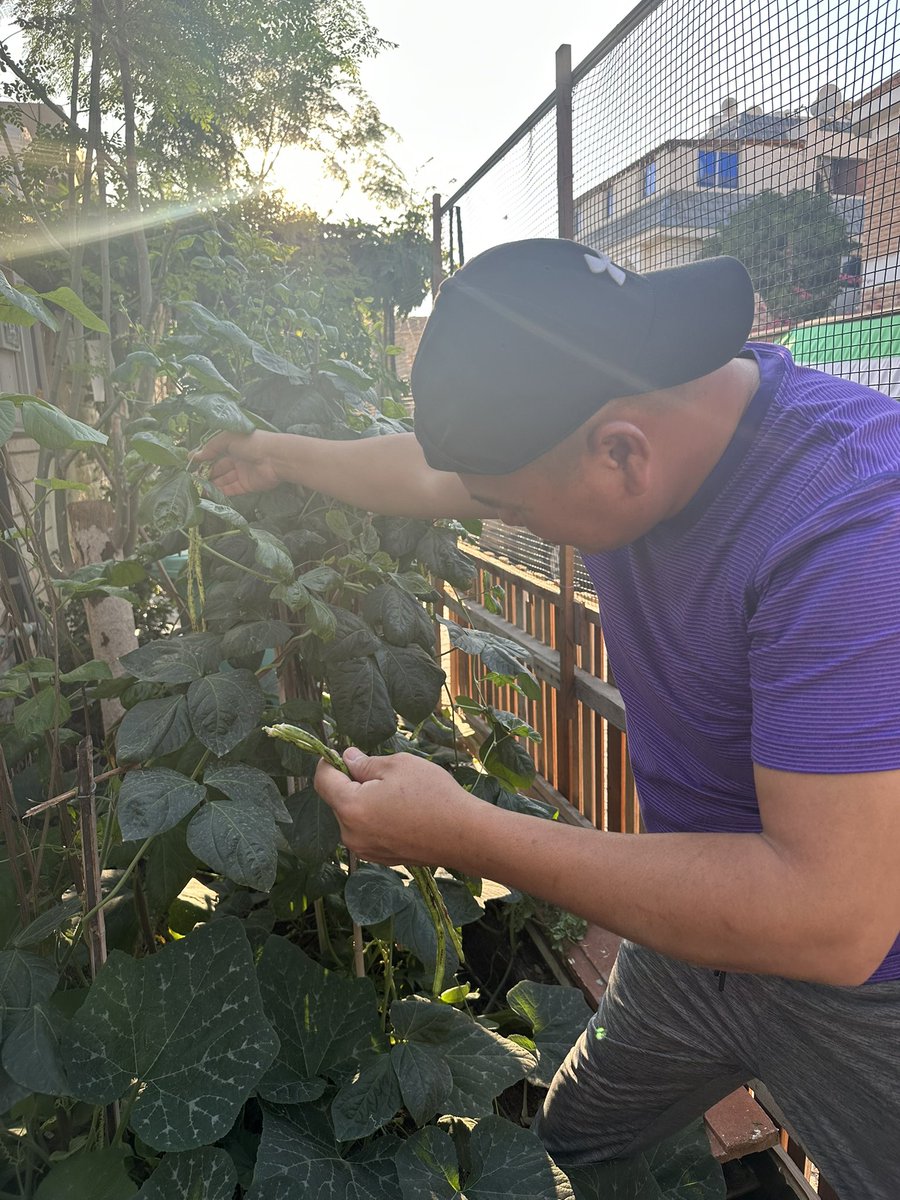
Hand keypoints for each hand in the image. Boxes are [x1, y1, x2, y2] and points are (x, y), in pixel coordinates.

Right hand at [191, 431, 280, 494]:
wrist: (275, 458)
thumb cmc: (252, 443)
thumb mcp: (228, 439)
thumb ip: (211, 447)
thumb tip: (194, 456)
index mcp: (234, 445)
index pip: (216, 452)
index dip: (204, 458)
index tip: (190, 464)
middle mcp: (238, 459)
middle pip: (219, 467)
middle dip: (206, 473)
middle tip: (192, 479)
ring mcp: (243, 473)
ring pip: (224, 480)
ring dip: (212, 484)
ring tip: (197, 489)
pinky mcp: (247, 485)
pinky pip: (232, 489)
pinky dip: (221, 492)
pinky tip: (209, 494)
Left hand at [314, 748, 482, 865]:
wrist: (464, 836)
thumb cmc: (432, 795)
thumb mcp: (397, 765)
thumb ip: (365, 762)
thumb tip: (347, 758)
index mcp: (350, 807)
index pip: (322, 780)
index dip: (329, 761)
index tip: (342, 751)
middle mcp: (351, 834)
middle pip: (338, 799)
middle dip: (351, 782)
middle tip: (381, 771)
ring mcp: (365, 849)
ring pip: (353, 816)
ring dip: (365, 801)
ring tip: (397, 793)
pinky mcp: (380, 858)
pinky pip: (368, 831)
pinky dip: (376, 818)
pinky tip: (402, 811)